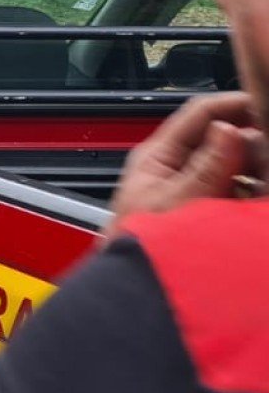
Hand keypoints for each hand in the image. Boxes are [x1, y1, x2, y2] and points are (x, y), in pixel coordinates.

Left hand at [109, 92, 268, 229]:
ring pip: (240, 165)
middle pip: (228, 138)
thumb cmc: (137, 245)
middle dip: (255, 143)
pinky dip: (256, 192)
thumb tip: (229, 130)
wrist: (137, 288)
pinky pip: (243, 191)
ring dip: (259, 169)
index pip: (201, 113)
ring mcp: (199, 187)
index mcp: (160, 155)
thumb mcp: (174, 202)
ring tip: (264, 183)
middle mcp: (179, 165)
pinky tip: (262, 199)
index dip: (235, 105)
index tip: (268, 105)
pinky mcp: (214, 210)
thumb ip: (205, 168)